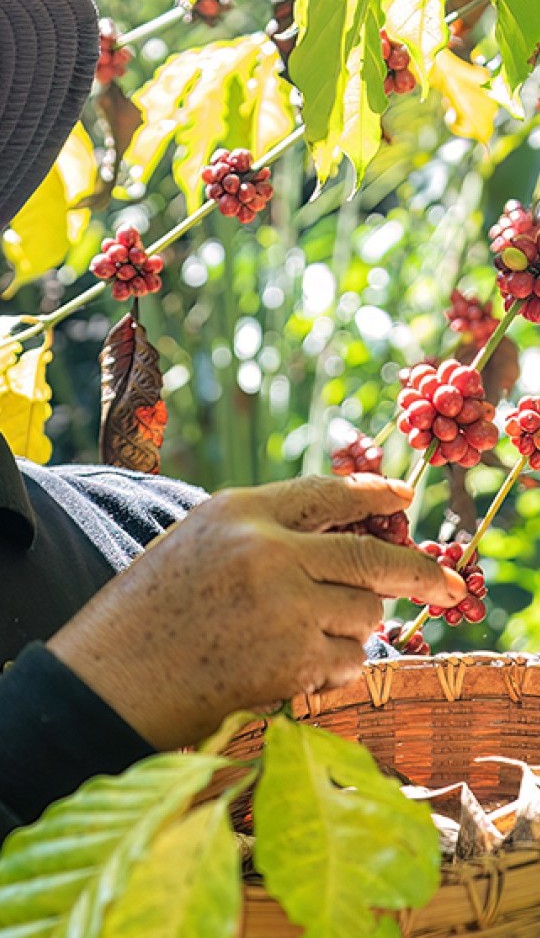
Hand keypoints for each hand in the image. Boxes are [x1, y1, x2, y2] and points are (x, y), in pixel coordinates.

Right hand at [47, 474, 465, 748]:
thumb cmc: (147, 613)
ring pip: (365, 613)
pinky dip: (338, 666)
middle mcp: (268, 550)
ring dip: (357, 628)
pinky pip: (349, 660)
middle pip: (370, 556)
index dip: (373, 494)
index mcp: (239, 511)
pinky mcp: (290, 661)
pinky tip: (298, 668)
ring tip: (314, 638)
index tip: (404, 500)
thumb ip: (264, 534)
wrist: (109, 680)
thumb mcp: (198, 543)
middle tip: (448, 584)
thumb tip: (340, 542)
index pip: (327, 493)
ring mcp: (283, 606)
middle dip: (419, 571)